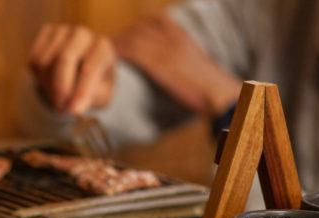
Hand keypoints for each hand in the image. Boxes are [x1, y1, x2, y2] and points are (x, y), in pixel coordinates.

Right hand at [28, 23, 116, 113]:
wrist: (81, 68)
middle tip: (61, 107)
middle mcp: (84, 35)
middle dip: (60, 86)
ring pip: (45, 61)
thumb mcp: (101, 96)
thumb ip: (91, 99)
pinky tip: (49, 80)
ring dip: (48, 85)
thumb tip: (74, 106)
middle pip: (65, 58)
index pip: (92, 66)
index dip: (82, 90)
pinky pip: (33, 59)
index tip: (74, 111)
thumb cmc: (94, 85)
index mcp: (103, 48)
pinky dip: (37, 76)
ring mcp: (63, 31)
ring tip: (58, 94)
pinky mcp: (46, 33)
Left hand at [113, 15, 241, 115]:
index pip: (150, 23)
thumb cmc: (205, 84)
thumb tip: (161, 64)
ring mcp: (167, 47)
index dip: (132, 32)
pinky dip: (119, 54)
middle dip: (120, 39)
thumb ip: (175, 56)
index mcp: (181, 34)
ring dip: (114, 47)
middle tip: (103, 51)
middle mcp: (173, 36)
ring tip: (100, 58)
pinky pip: (133, 51)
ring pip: (132, 38)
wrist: (218, 93)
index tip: (120, 42)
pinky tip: (109, 63)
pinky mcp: (161, 62)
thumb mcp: (191, 62)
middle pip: (138, 29)